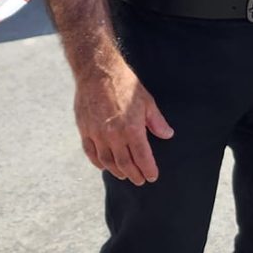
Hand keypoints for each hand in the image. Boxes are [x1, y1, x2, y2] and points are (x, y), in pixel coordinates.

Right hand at [74, 56, 174, 185]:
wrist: (97, 71)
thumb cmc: (125, 84)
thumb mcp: (146, 101)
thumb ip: (156, 121)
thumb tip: (167, 135)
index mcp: (131, 128)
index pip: (142, 157)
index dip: (148, 169)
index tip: (152, 176)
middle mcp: (113, 135)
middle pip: (125, 164)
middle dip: (134, 174)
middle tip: (140, 180)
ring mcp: (97, 134)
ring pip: (107, 161)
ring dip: (117, 171)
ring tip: (125, 175)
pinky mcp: (84, 130)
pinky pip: (91, 152)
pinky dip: (98, 162)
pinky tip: (105, 166)